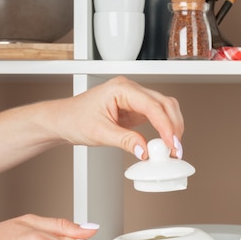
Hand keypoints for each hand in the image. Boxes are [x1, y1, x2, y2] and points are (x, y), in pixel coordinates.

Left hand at [49, 76, 184, 159]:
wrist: (64, 120)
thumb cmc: (75, 118)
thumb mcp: (100, 133)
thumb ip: (125, 141)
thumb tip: (145, 150)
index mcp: (121, 89)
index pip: (152, 105)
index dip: (166, 125)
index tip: (171, 143)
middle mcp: (131, 90)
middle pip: (165, 104)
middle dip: (174, 126)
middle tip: (176, 149)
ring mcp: (135, 99)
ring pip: (165, 108)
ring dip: (173, 127)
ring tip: (173, 148)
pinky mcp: (136, 109)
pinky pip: (158, 116)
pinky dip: (165, 129)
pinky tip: (165, 143)